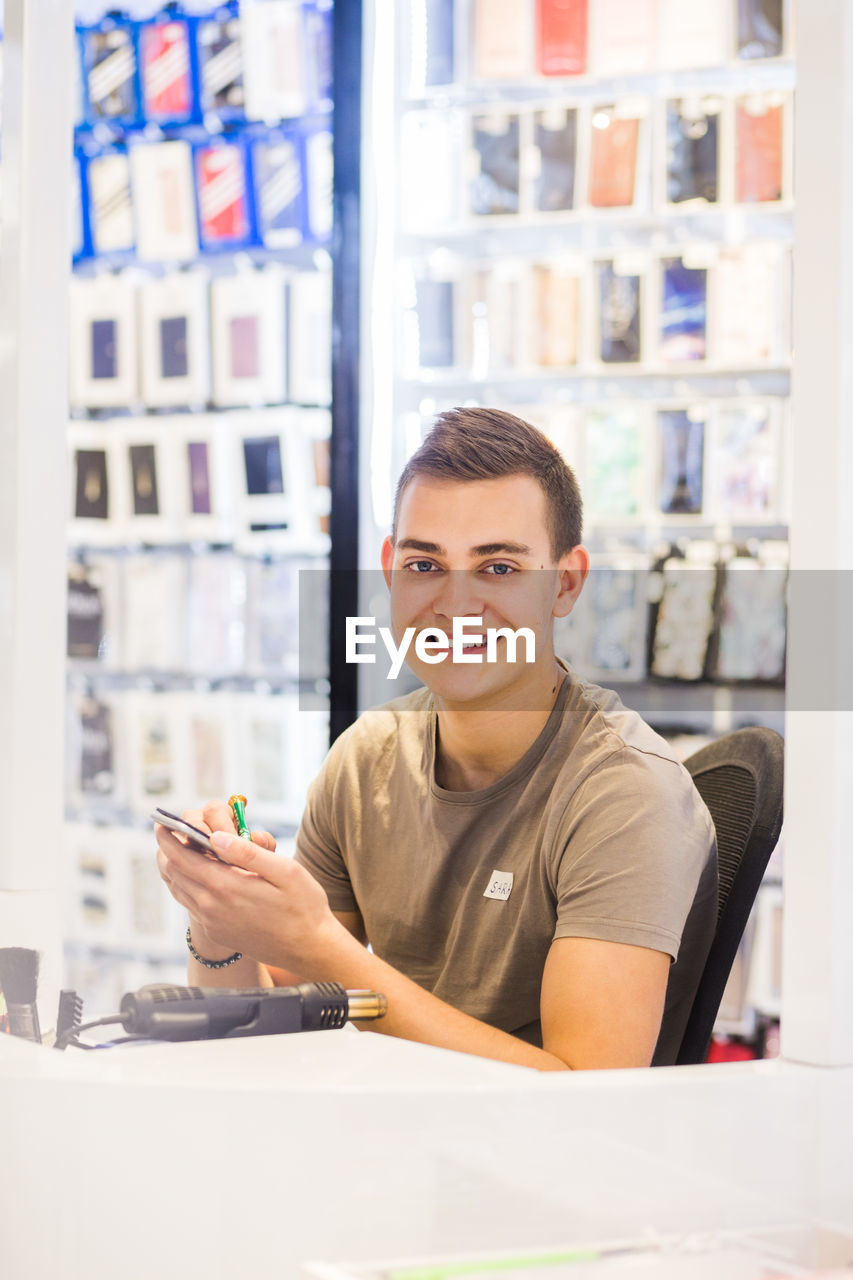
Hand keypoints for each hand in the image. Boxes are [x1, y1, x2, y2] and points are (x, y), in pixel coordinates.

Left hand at [155, 814, 339, 972]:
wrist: (309, 949)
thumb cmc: (303, 906)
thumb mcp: (286, 871)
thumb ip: (249, 853)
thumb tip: (217, 836)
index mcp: (228, 887)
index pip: (183, 858)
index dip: (168, 838)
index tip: (161, 821)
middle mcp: (213, 907)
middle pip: (175, 872)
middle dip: (168, 849)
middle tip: (168, 830)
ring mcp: (213, 923)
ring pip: (179, 889)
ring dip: (174, 866)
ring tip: (177, 847)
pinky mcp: (217, 932)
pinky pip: (191, 904)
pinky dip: (186, 884)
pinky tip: (197, 873)